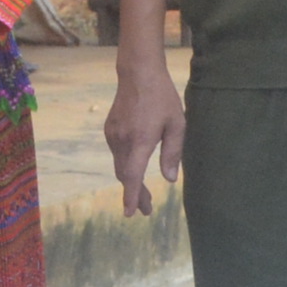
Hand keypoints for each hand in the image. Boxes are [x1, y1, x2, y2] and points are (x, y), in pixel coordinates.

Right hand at [104, 60, 184, 215]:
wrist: (138, 74)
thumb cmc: (162, 97)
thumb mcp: (176, 124)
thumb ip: (173, 153)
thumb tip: (170, 179)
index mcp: (140, 140)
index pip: (133, 175)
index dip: (132, 196)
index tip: (130, 212)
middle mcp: (123, 140)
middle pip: (125, 176)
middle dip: (135, 195)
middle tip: (146, 211)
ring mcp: (113, 135)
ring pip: (120, 166)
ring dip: (130, 182)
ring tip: (144, 195)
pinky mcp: (109, 131)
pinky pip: (117, 155)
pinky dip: (125, 167)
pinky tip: (135, 170)